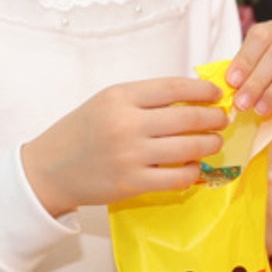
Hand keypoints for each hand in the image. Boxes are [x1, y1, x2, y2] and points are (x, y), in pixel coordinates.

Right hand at [21, 78, 227, 215]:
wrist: (49, 169)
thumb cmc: (81, 132)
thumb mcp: (107, 102)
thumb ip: (144, 98)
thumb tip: (191, 96)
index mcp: (120, 97)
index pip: (174, 88)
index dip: (202, 91)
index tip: (216, 94)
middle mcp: (126, 123)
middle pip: (188, 117)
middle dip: (213, 118)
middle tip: (222, 119)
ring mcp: (130, 155)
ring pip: (189, 147)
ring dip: (210, 144)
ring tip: (214, 142)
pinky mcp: (133, 183)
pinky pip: (178, 177)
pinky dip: (193, 171)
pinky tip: (194, 166)